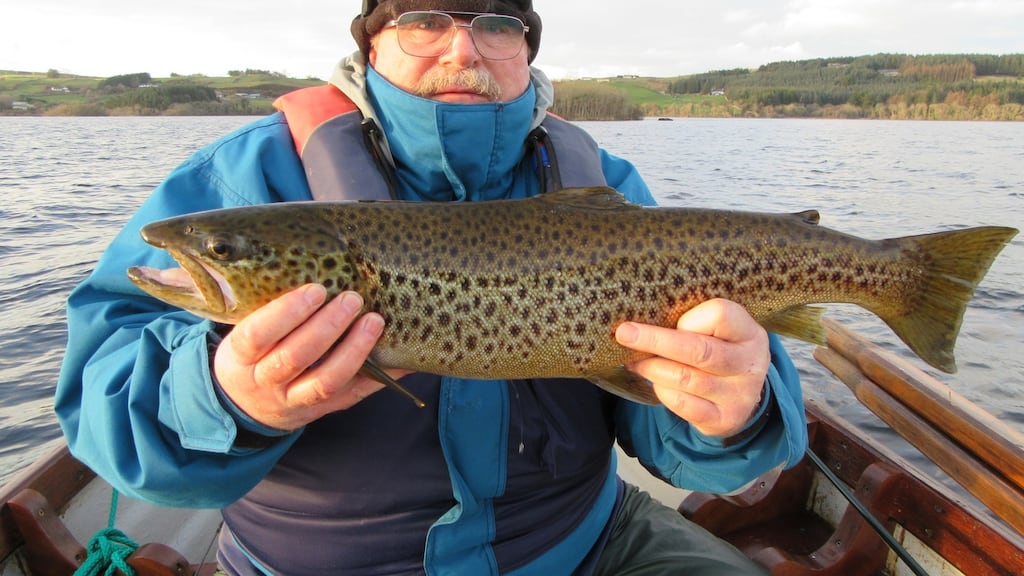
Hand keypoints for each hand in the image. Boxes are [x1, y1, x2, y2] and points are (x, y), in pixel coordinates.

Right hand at [213, 284, 408, 430]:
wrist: (249, 405)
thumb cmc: (253, 354)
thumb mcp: (245, 333)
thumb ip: (268, 311)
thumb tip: (316, 272)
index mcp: (241, 358)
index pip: (258, 334)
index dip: (287, 312)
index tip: (316, 289)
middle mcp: (266, 382)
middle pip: (295, 357)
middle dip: (328, 326)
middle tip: (352, 298)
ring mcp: (295, 401)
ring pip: (326, 381)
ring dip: (354, 350)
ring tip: (374, 321)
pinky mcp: (324, 410)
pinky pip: (355, 394)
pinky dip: (382, 376)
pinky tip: (401, 356)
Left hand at [615, 298, 769, 437]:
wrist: (741, 396)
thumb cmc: (720, 350)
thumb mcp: (720, 331)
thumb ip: (694, 321)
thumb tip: (642, 318)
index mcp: (750, 333)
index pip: (721, 314)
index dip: (690, 318)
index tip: (672, 320)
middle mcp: (749, 364)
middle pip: (699, 350)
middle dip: (655, 341)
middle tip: (624, 334)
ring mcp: (738, 395)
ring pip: (685, 378)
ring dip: (652, 368)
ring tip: (635, 361)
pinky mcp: (723, 419)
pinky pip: (682, 404)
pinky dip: (662, 390)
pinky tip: (654, 381)